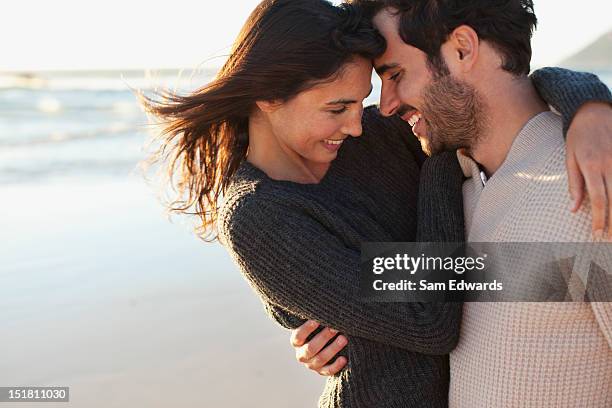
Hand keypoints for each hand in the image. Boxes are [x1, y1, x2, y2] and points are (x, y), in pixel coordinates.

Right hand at [290, 320, 347, 375]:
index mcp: (296, 342)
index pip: (298, 336)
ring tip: (344, 339)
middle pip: (311, 348)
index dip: (306, 329)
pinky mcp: (321, 371)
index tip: (316, 320)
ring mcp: (311, 364)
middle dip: (324, 337)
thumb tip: (324, 309)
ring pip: (320, 359)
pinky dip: (336, 366)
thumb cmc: (318, 329)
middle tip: (334, 328)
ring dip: (333, 349)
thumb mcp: (315, 324)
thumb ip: (317, 319)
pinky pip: (328, 371)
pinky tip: (344, 358)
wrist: (324, 344)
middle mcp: (301, 354)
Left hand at [566, 101, 611, 238]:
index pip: (597, 199)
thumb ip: (574, 184)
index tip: (596, 234)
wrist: (593, 111)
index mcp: (591, 166)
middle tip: (611, 239)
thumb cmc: (578, 137)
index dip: (598, 219)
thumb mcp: (569, 158)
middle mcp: (610, 164)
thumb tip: (574, 209)